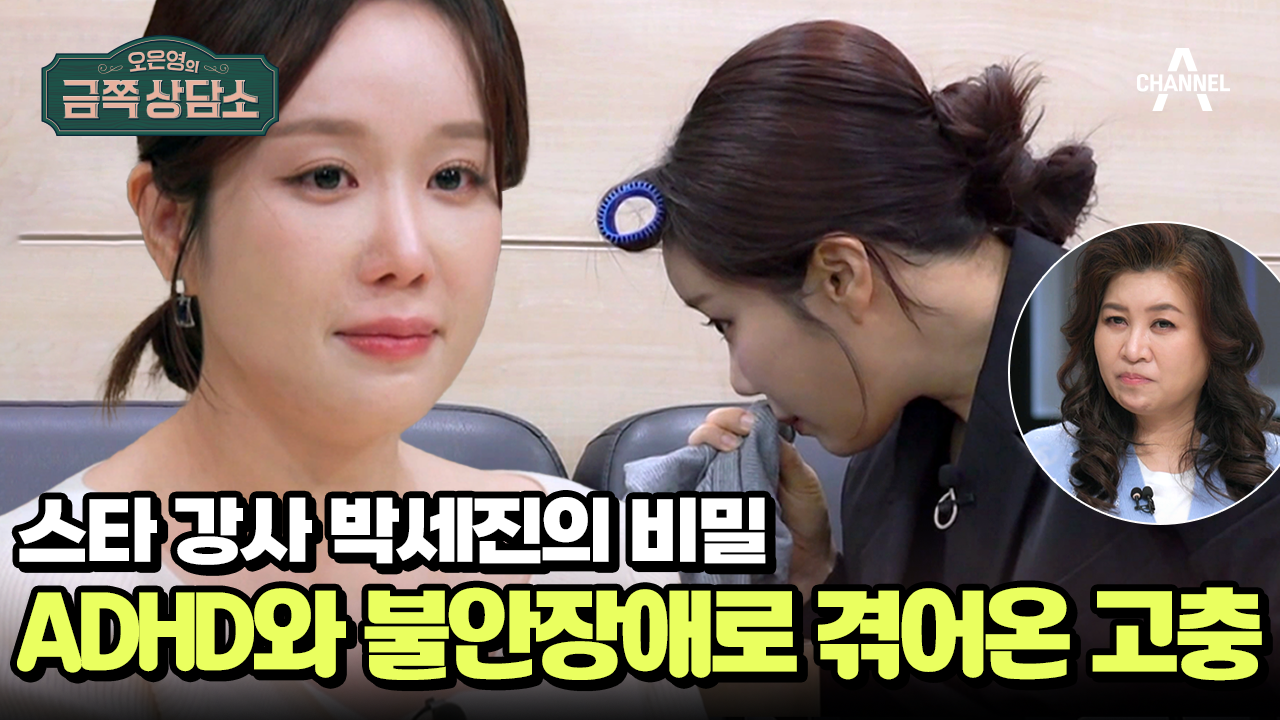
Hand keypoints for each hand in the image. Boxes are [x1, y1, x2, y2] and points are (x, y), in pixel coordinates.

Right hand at [689, 407, 837, 600]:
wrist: (805, 557)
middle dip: (718, 424)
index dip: (735, 416)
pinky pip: (691, 483)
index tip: (750, 424)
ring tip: (729, 449)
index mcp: (756, 452)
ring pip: (696, 451)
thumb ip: (785, 453)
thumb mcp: (803, 479)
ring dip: (707, 441)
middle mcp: (733, 464)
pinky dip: (692, 469)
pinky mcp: (710, 505)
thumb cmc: (806, 518)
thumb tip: (764, 425)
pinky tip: (706, 468)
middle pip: (708, 430)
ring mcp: (719, 483)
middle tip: (738, 437)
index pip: (734, 422)